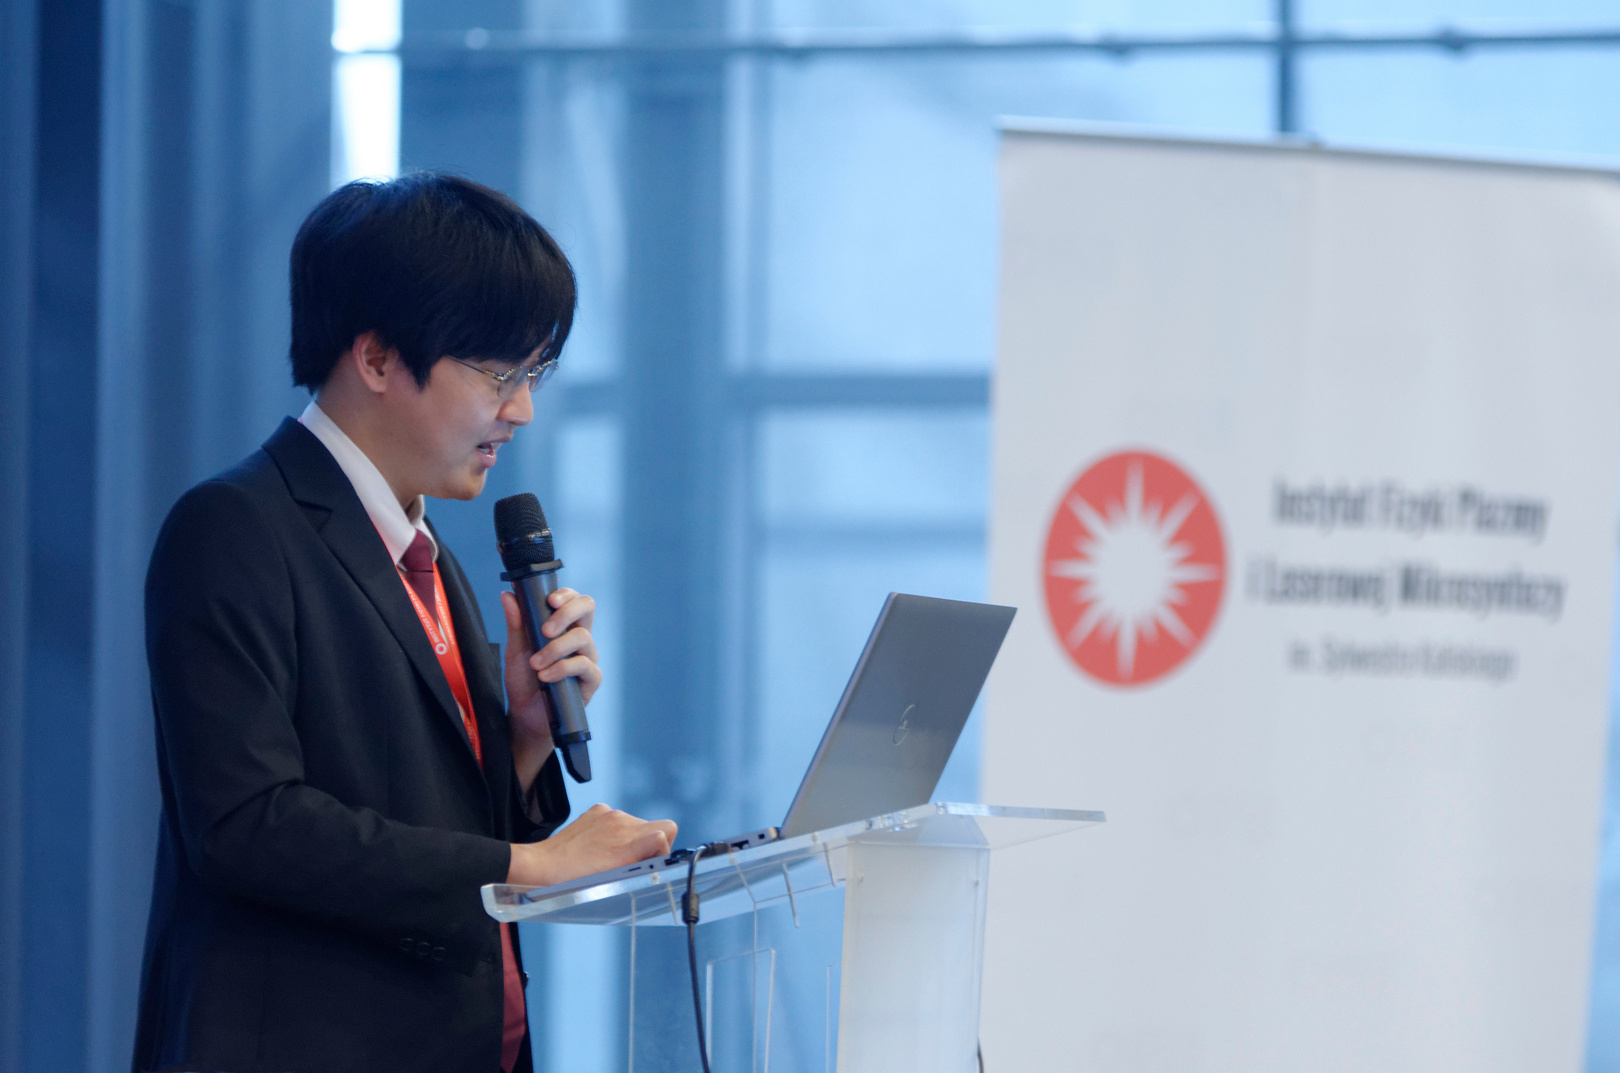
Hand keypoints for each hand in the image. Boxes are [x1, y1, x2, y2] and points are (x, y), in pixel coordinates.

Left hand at [501, 587, 600, 787]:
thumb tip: (507, 595)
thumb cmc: (524, 682)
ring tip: (536, 664)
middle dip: (565, 613)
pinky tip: (546, 677)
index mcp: (564, 627)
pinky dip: (562, 669)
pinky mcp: (591, 679)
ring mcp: (588, 658)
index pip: (574, 600)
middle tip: (544, 630)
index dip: (566, 595)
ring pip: (582, 637)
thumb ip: (516, 624)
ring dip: (555, 648)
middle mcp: (580, 639)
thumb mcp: (515, 651)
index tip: (549, 601)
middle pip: (587, 608)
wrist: (526, 716)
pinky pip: (583, 665)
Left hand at [507, 804, 677, 886]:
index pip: (667, 830)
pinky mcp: (596, 811)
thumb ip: (641, 865)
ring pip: (636, 823)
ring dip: (630, 839)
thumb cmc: (574, 882)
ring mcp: (608, 813)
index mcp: (628, 840)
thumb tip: (658, 860)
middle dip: (649, 845)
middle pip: (655, 826)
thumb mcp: (613, 880)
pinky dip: (614, 831)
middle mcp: (621, 821)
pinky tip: (598, 846)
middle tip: (631, 863)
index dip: (663, 850)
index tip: (650, 863)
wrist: (541, 867)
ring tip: (609, 857)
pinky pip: (617, 818)